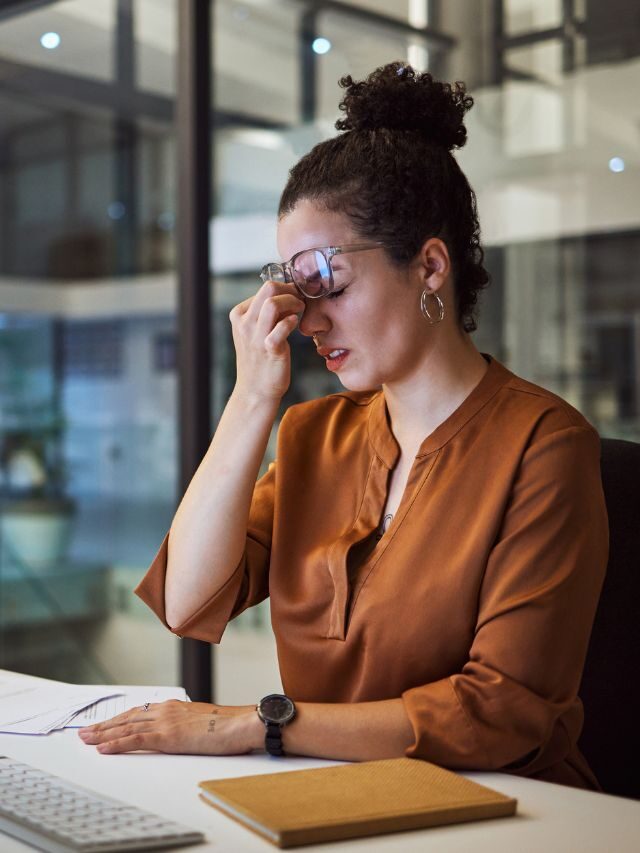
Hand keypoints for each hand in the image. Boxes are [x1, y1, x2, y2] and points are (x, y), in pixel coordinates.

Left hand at [77, 700, 262, 755]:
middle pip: (127, 717)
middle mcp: (166, 710)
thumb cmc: (229, 725)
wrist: (241, 723)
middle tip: (84, 731)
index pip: (139, 712)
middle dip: (104, 725)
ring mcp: (166, 721)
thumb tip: (179, 733)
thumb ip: (186, 724)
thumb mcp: (202, 722)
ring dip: (103, 733)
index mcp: (174, 706)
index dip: (119, 719)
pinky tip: (103, 748)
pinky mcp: (168, 736)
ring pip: (126, 726)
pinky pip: (136, 739)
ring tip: (86, 739)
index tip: (104, 724)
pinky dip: (116, 743)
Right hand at [229, 280, 304, 402]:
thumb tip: (288, 293)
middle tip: (301, 301)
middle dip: (291, 290)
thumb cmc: (260, 359)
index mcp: (239, 314)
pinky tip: (296, 326)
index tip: (296, 297)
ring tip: (300, 310)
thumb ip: (266, 313)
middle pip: (269, 288)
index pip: (264, 287)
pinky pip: (283, 326)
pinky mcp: (270, 349)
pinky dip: (293, 322)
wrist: (255, 390)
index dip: (285, 289)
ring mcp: (255, 336)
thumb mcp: (255, 331)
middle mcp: (244, 323)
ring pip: (273, 303)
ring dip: (293, 303)